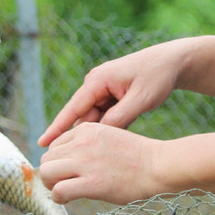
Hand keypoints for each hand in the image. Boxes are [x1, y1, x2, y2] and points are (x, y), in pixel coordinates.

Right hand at [39, 41, 186, 146]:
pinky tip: (125, 129)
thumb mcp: (140, 100)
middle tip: (96, 153)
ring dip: (104, 130)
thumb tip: (99, 135)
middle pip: (84, 116)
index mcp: (98, 80)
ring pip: (96, 118)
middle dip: (88, 134)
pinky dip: (113, 125)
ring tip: (116, 139)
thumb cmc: (157, 77)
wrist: (172, 62)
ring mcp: (103, 89)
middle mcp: (95, 84)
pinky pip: (106, 115)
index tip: (42, 143)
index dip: (57, 127)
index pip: (73, 108)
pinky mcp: (111, 95)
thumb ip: (120, 118)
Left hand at [39, 121, 168, 204]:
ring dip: (51, 184)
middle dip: (51, 172)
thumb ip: (87, 144)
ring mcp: (85, 162)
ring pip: (46, 172)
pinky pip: (58, 191)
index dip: (58, 161)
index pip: (54, 144)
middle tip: (63, 183)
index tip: (68, 171)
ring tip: (64, 190)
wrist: (159, 166)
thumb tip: (68, 161)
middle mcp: (82, 143)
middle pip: (47, 158)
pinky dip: (58, 197)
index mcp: (86, 129)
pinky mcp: (91, 183)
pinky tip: (68, 199)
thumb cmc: (138, 156)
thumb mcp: (109, 136)